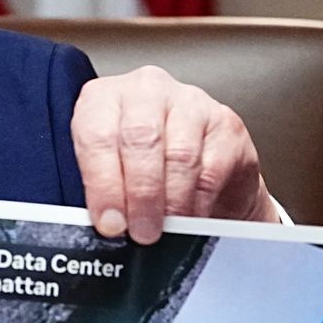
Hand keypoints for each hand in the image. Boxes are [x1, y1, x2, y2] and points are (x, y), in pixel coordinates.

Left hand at [71, 66, 277, 243]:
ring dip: (172, 202)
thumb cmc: (143, 169)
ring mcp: (189, 101)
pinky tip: (192, 220)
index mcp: (104, 98)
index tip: (111, 223)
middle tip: (143, 232)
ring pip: (179, 155)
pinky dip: (200, 202)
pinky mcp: (225, 123)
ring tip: (167, 231)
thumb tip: (107, 226)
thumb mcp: (111, 173)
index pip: (97, 135)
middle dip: (141, 195)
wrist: (198, 165)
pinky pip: (211, 169)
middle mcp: (145, 90)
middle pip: (141, 139)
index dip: (103, 185)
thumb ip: (103, 192)